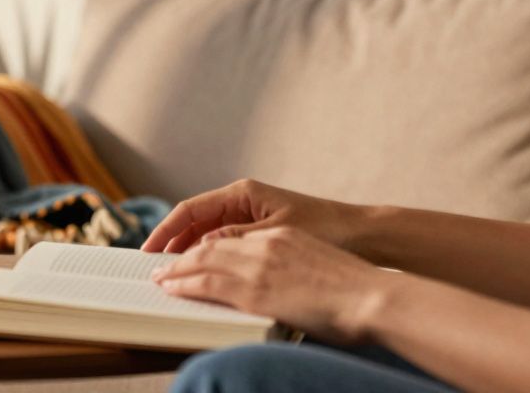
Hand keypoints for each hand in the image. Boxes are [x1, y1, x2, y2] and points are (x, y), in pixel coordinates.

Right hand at [141, 179, 367, 254]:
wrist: (360, 234)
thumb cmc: (324, 228)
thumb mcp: (274, 236)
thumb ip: (235, 239)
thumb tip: (200, 247)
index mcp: (242, 193)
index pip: (190, 209)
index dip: (166, 229)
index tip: (149, 249)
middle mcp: (242, 200)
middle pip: (194, 220)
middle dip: (172, 241)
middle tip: (153, 265)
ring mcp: (249, 214)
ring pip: (207, 232)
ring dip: (188, 250)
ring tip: (171, 271)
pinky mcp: (258, 230)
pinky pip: (223, 241)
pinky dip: (209, 255)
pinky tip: (201, 271)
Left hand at [151, 227, 398, 343]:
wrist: (371, 296)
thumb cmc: (351, 287)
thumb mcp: (310, 262)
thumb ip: (281, 263)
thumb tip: (267, 280)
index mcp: (278, 235)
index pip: (228, 232)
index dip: (201, 239)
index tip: (184, 249)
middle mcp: (265, 242)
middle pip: (209, 242)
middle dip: (179, 251)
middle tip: (159, 261)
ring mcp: (259, 263)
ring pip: (203, 259)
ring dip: (176, 268)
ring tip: (159, 276)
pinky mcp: (256, 288)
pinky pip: (209, 281)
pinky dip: (185, 282)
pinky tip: (172, 286)